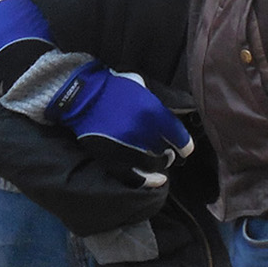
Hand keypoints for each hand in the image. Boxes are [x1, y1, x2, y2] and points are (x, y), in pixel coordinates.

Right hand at [45, 62, 194, 176]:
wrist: (83, 97)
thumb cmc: (114, 88)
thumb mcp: (141, 86)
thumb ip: (157, 103)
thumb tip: (171, 115)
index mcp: (151, 111)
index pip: (178, 137)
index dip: (184, 145)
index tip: (184, 148)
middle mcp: (142, 131)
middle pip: (165, 151)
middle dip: (168, 153)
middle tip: (166, 151)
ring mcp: (127, 147)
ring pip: (152, 163)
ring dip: (158, 163)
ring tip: (158, 160)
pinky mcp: (112, 159)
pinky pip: (135, 176)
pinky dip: (148, 180)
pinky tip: (158, 180)